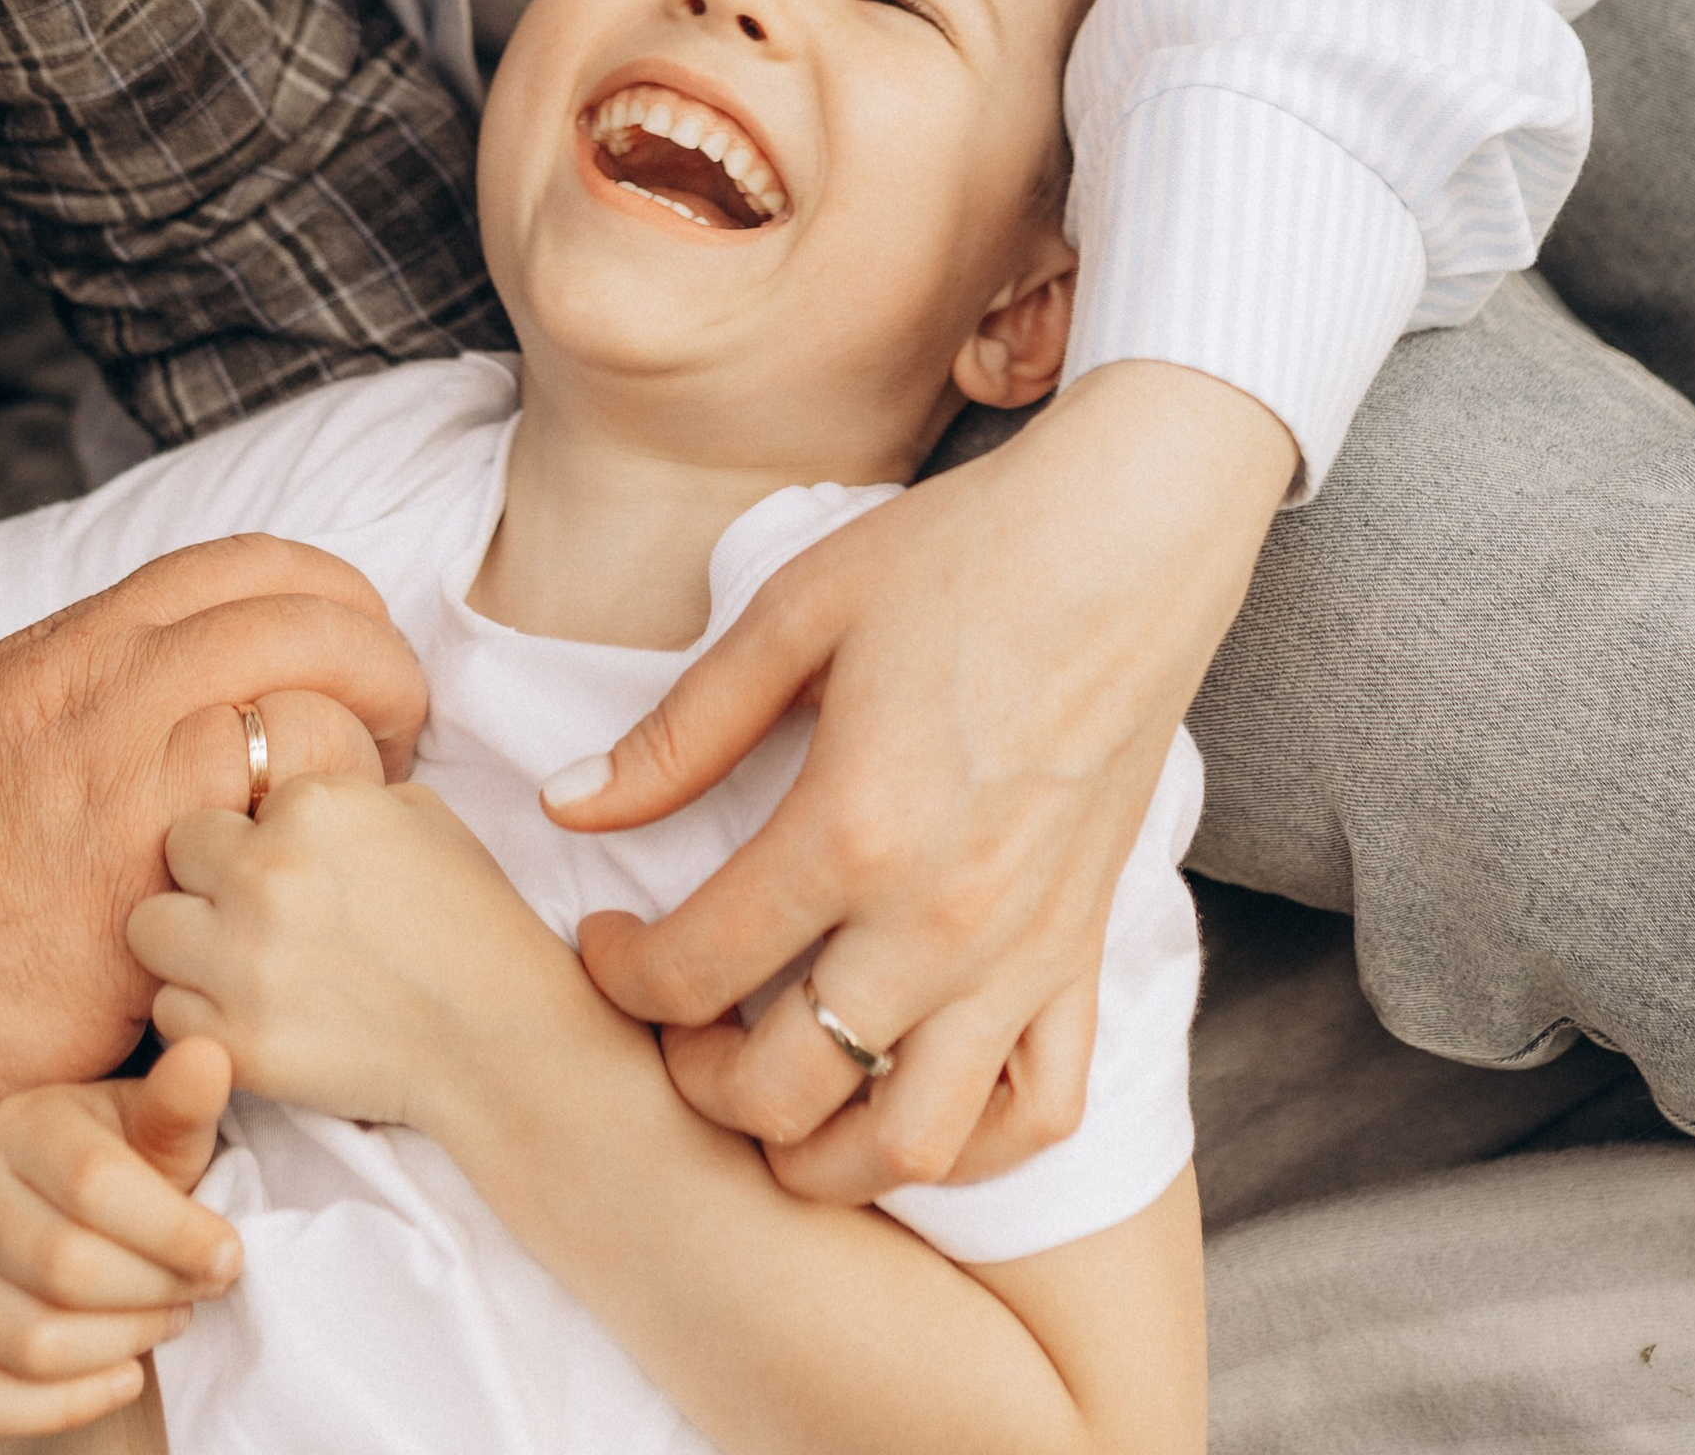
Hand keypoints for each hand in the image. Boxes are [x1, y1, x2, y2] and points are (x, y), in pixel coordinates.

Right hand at [0, 531, 424, 1160]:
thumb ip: (79, 685)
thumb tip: (163, 665)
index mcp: (74, 645)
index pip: (245, 564)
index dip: (330, 589)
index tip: (359, 633)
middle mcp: (111, 692)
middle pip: (305, 622)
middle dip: (380, 660)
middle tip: (400, 717)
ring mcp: (131, 786)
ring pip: (308, 717)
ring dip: (364, 756)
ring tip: (368, 806)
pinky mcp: (148, 888)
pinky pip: (276, 833)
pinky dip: (313, 843)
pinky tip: (312, 881)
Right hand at [0, 1040, 238, 1437]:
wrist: (63, 1211)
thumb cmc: (124, 1166)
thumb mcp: (155, 1127)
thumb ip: (181, 1102)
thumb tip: (208, 1054)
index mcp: (20, 1127)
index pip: (93, 1184)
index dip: (174, 1231)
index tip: (228, 1254)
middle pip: (64, 1268)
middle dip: (154, 1291)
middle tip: (199, 1290)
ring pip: (31, 1342)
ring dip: (121, 1346)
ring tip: (164, 1320)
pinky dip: (66, 1405)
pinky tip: (122, 1376)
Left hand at [133, 776, 579, 1140]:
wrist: (500, 1036)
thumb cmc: (471, 920)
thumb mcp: (418, 813)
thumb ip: (335, 797)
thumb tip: (277, 795)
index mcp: (310, 803)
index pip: (229, 802)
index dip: (255, 839)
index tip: (290, 874)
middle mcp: (267, 870)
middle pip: (174, 853)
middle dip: (204, 880)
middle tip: (246, 914)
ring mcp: (246, 960)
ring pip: (149, 931)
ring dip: (186, 947)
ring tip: (236, 966)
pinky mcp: (240, 1042)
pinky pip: (168, 1014)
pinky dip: (201, 1018)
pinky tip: (251, 1018)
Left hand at [555, 363, 1292, 1197]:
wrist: (1127, 540)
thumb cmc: (960, 557)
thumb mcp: (795, 612)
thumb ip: (680, 731)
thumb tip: (567, 801)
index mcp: (852, 827)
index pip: (694, 969)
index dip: (619, 973)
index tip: (602, 936)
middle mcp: (940, 922)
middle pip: (782, 1090)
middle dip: (694, 1079)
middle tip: (671, 1017)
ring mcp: (1025, 954)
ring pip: (910, 1146)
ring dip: (821, 1154)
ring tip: (772, 1092)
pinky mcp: (1086, 956)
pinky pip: (1039, 1112)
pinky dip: (970, 1141)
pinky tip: (905, 1093)